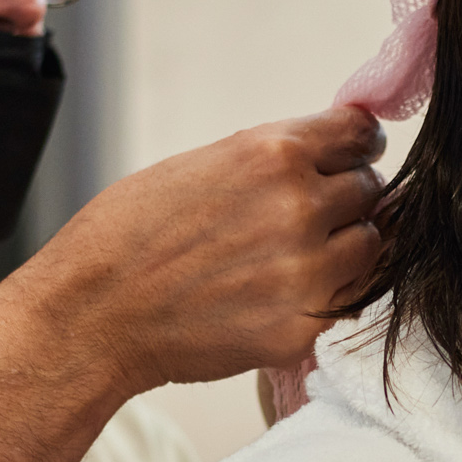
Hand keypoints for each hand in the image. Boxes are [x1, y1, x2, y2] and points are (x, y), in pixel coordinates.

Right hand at [23, 106, 385, 396]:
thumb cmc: (129, 236)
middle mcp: (299, 207)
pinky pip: (346, 300)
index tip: (353, 156)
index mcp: (273, 154)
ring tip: (295, 257)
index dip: (358, 145)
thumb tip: (329, 154)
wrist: (92, 315)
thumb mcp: (201, 165)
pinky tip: (281, 294)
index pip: (361, 134)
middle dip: (346, 198)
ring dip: (345, 248)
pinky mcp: (303, 327)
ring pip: (369, 246)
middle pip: (369, 189)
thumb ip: (272, 158)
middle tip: (307, 217)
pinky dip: (325, 295)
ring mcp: (306, 272)